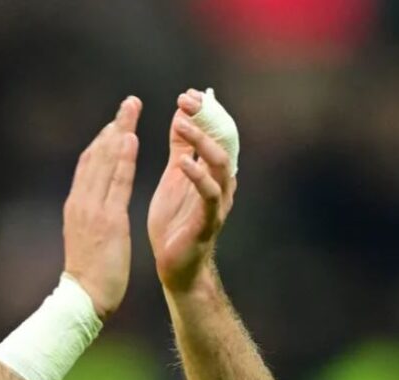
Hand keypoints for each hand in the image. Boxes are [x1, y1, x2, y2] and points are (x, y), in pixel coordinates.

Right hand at [63, 97, 141, 319]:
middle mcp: (81, 202)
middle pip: (96, 155)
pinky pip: (115, 183)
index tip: (118, 120)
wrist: (83, 298)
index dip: (104, 139)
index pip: (89, 164)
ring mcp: (91, 209)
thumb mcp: (87, 237)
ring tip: (131, 110)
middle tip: (129, 102)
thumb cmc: (90, 274)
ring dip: (119, 132)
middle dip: (113, 126)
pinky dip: (122, 159)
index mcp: (77, 205)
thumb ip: (92, 216)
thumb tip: (99, 204)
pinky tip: (131, 139)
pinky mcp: (106, 220)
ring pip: (104, 163)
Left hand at [148, 89, 236, 293]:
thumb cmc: (174, 222)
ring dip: (203, 141)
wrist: (174, 267)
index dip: (206, 112)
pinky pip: (209, 195)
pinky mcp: (208, 222)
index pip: (217, 133)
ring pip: (221, 165)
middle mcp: (222, 183)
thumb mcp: (174, 177)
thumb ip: (180, 149)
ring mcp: (218, 202)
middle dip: (207, 118)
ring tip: (183, 124)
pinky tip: (183, 162)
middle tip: (187, 100)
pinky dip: (198, 176)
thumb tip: (181, 115)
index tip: (187, 94)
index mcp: (212, 172)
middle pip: (224, 141)